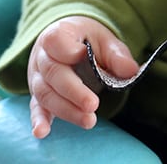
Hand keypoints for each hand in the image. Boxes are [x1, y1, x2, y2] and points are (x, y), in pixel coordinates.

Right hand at [27, 16, 137, 138]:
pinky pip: (35, 107)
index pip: (55, 40)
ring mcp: (37, 77)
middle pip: (53, 73)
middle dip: (73, 91)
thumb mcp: (104, 40)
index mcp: (58, 34)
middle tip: (93, 105)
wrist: (69, 42)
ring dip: (66, 109)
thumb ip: (116, 55)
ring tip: (88, 120)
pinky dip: (39, 120)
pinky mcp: (37, 95)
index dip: (67, 50)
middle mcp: (42, 56)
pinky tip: (42, 132)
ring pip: (46, 94)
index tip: (82, 55)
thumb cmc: (87, 41)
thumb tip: (131, 71)